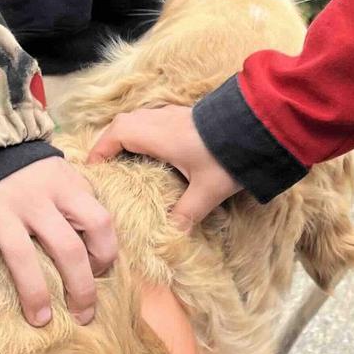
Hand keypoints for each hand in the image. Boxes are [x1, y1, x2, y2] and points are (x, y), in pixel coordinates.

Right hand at [0, 157, 117, 325]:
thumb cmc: (29, 173)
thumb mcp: (62, 176)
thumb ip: (81, 203)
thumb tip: (102, 249)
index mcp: (64, 187)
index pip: (99, 222)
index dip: (105, 253)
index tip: (100, 273)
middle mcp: (34, 198)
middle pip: (66, 247)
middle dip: (79, 288)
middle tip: (82, 315)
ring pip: (21, 257)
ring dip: (34, 294)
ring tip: (40, 320)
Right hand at [88, 105, 241, 227]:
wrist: (259, 125)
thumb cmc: (227, 156)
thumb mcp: (206, 191)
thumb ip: (186, 214)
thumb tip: (170, 240)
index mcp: (158, 135)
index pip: (117, 134)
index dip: (100, 149)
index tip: (94, 169)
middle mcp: (162, 119)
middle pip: (124, 122)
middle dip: (111, 141)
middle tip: (107, 165)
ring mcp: (176, 113)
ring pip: (141, 118)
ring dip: (129, 134)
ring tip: (127, 159)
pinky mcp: (189, 113)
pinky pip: (156, 118)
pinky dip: (147, 132)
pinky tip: (156, 151)